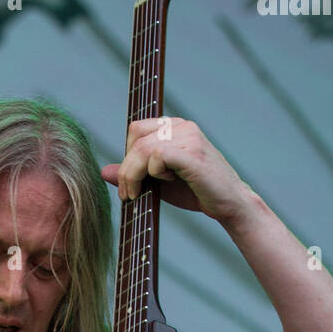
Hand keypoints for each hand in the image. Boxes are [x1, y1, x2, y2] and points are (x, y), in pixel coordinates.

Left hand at [100, 117, 254, 224]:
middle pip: (136, 136)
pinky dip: (154, 172)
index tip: (128, 182)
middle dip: (126, 167)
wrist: (228, 204)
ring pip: (144, 148)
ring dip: (134, 175)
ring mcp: (189, 137)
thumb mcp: (158, 183)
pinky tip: (167, 182)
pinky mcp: (193, 153)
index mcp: (174, 126)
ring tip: (138, 194)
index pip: (136, 128)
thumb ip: (133, 174)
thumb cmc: (195, 192)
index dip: (126, 154)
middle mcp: (182, 126)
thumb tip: (104, 171)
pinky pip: (158, 155)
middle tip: (129, 194)